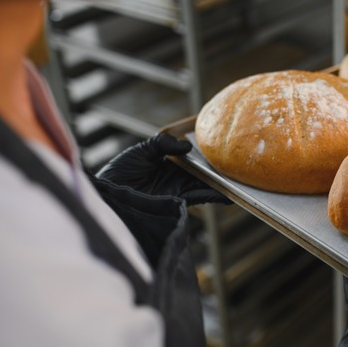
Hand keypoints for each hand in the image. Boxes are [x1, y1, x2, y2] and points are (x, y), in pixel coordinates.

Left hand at [96, 133, 229, 205]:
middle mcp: (176, 178)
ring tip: (238, 183)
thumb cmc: (120, 172)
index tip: (224, 152)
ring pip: (204, 186)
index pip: (194, 159)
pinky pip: (197, 198)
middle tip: (239, 168)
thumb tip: (188, 146)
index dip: (208, 157)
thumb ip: (163, 145)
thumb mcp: (142, 151)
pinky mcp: (175, 202)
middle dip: (220, 173)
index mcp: (169, 164)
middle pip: (203, 174)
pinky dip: (212, 197)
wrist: (108, 194)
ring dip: (220, 186)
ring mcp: (177, 191)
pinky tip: (225, 195)